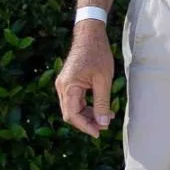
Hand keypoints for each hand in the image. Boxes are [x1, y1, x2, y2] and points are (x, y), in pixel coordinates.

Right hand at [55, 20, 116, 136]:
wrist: (90, 35)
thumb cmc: (98, 54)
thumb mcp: (103, 80)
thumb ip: (102, 102)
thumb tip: (102, 123)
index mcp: (68, 87)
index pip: (72, 115)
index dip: (85, 126)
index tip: (99, 133)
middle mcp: (62, 87)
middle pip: (71, 113)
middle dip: (88, 122)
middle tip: (106, 126)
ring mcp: (64, 85)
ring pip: (74, 108)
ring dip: (89, 115)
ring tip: (108, 117)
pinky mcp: (69, 82)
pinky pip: (76, 100)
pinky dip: (88, 106)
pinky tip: (102, 108)